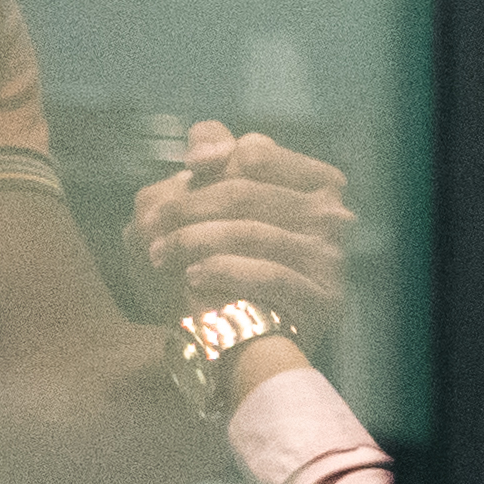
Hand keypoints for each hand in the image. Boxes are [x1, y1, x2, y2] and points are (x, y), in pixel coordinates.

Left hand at [132, 126, 358, 337]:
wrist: (250, 331)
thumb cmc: (235, 252)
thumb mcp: (223, 194)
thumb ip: (216, 152)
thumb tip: (203, 155)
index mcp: (317, 181)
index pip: (257, 154)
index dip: (211, 165)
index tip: (179, 179)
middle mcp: (333, 215)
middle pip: (246, 194)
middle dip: (189, 208)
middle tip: (150, 227)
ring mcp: (331, 259)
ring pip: (253, 233)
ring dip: (194, 242)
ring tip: (160, 255)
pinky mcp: (323, 300)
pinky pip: (269, 275)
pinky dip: (223, 271)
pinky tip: (192, 277)